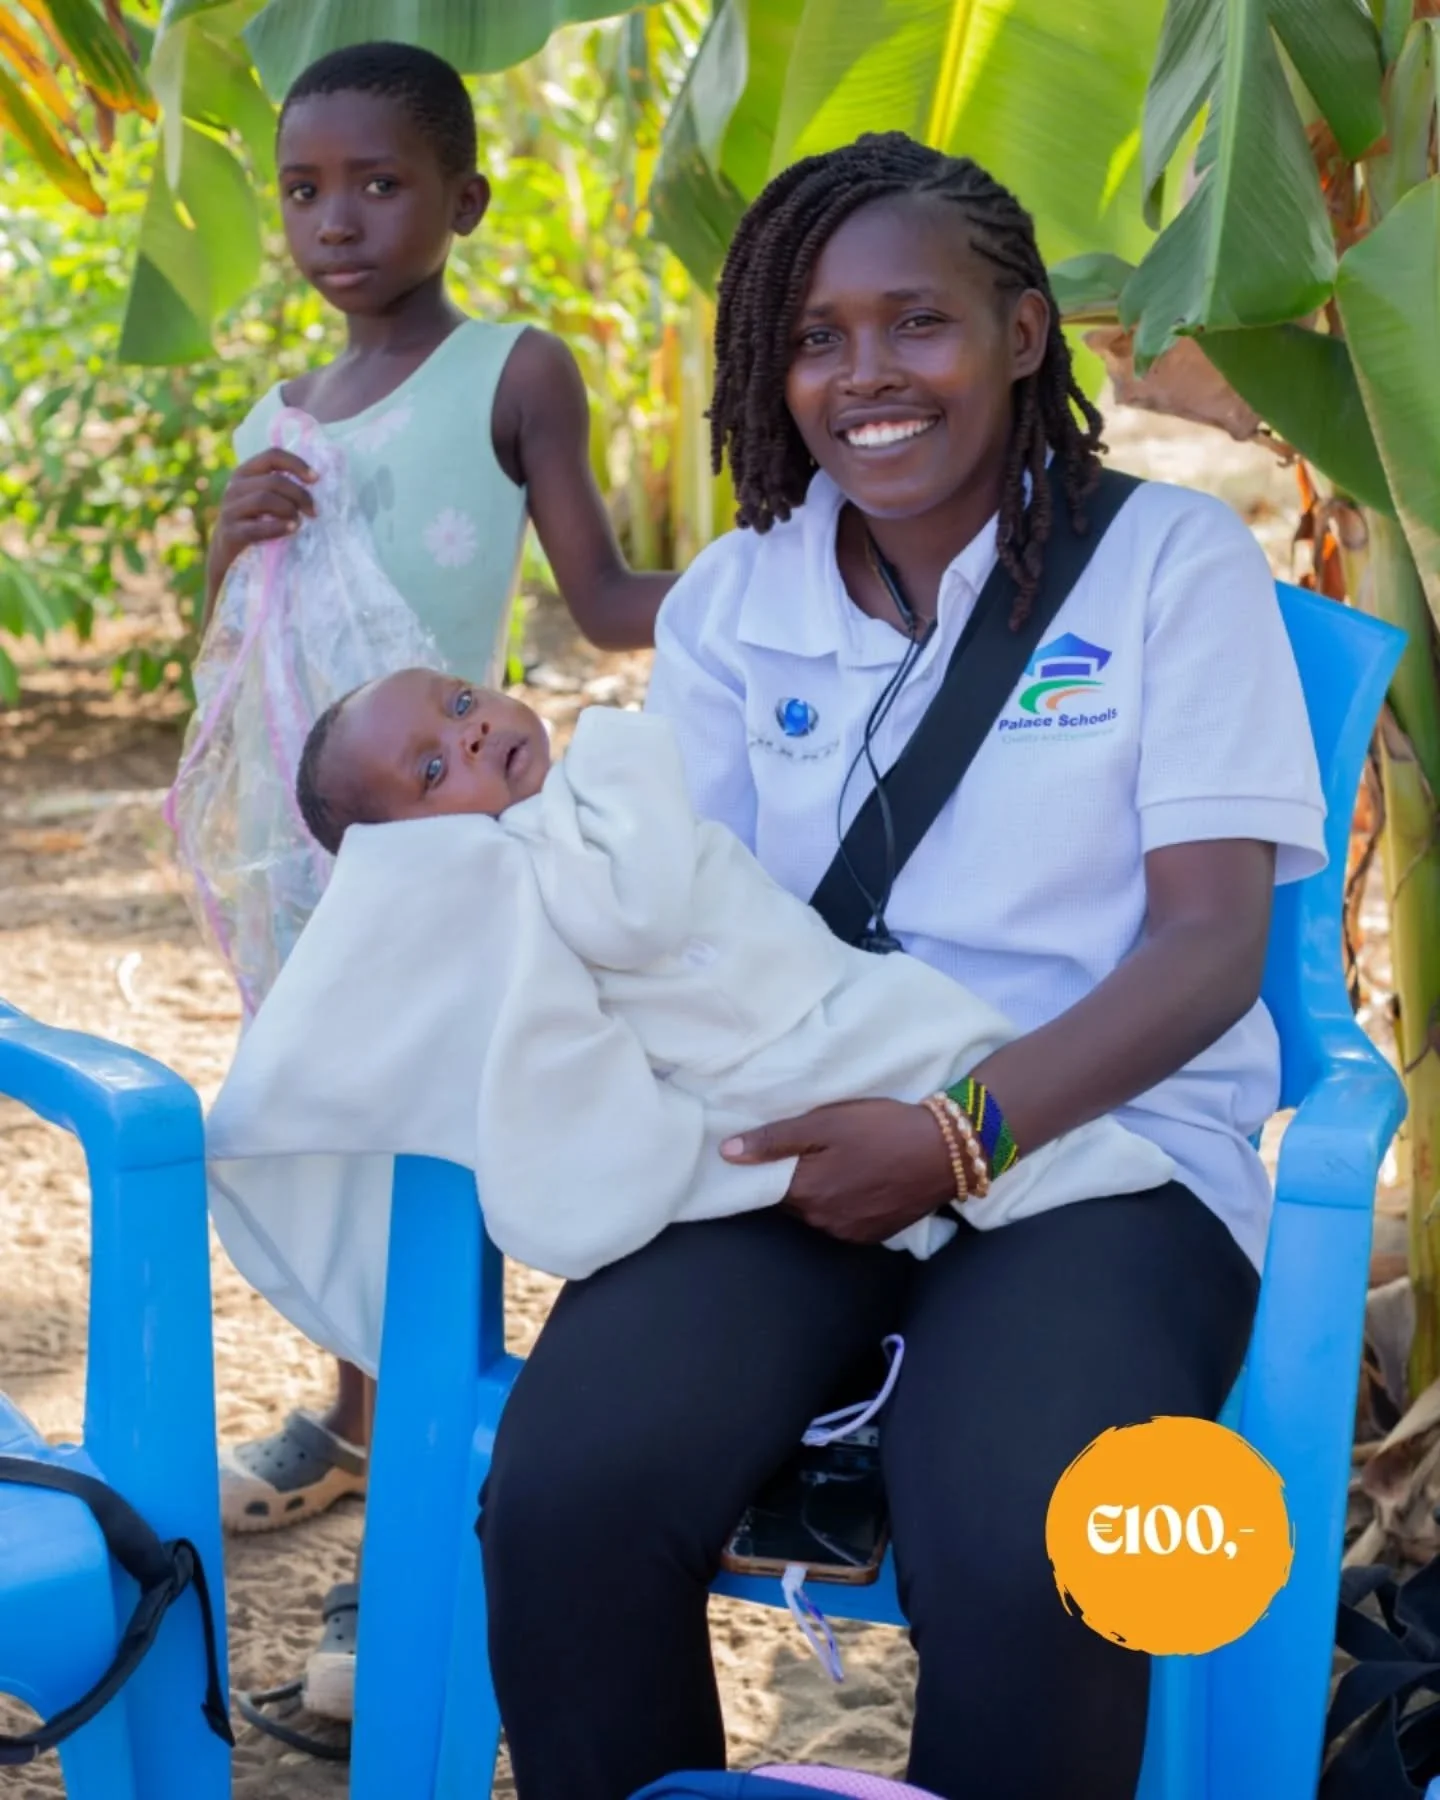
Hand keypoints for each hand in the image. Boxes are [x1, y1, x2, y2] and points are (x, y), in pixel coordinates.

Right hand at [205, 449, 317, 616]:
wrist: (227, 562)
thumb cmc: (256, 528)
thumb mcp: (267, 504)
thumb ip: (283, 490)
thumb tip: (319, 482)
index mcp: (246, 474)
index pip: (272, 456)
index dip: (297, 464)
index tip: (316, 479)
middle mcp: (235, 488)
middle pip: (273, 480)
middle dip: (300, 495)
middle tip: (314, 512)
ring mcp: (229, 510)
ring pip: (264, 498)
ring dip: (288, 510)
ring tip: (299, 523)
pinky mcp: (229, 534)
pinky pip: (255, 527)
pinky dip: (277, 527)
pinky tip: (291, 530)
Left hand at [720, 1099, 954, 1244]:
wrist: (947, 1151)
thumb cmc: (883, 1129)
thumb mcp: (825, 1123)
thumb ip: (775, 1140)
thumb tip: (727, 1153)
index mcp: (805, 1193)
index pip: (764, 1187)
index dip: (765, 1167)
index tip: (771, 1148)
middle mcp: (822, 1222)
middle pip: (791, 1200)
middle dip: (794, 1177)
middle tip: (812, 1146)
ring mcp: (850, 1232)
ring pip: (817, 1211)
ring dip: (820, 1191)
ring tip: (839, 1160)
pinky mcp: (873, 1235)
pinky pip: (843, 1219)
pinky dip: (844, 1202)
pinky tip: (860, 1179)